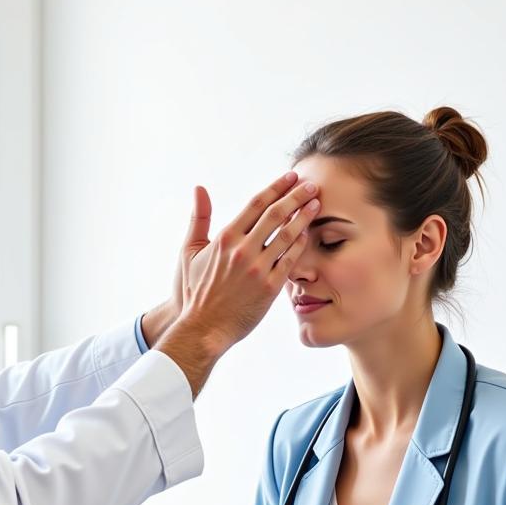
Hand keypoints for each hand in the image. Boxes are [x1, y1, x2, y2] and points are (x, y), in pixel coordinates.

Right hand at [155, 172, 319, 396]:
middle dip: (296, 196)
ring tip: (316, 204)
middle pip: (276, 215)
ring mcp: (257, 269)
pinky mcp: (269, 288)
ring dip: (304, 216)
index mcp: (225, 238)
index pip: (256, 204)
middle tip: (311, 184)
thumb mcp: (190, 251)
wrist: (203, 327)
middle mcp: (243, 251)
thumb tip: (199, 188)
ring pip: (287, 235)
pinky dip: (300, 245)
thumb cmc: (194, 291)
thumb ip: (199, 218)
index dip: (276, 187)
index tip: (290, 177)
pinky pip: (290, 261)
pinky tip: (308, 234)